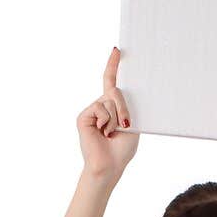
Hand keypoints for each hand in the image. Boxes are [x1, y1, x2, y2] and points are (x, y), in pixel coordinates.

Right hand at [77, 46, 138, 178]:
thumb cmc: (122, 149)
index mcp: (114, 107)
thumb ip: (126, 106)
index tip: (116, 51)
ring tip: (112, 133)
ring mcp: (92, 110)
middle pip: (115, 91)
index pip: (112, 82)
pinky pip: (100, 108)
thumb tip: (116, 91)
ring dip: (116, 118)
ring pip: (109, 100)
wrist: (109, 165)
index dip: (113, 66)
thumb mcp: (132, 124)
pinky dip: (106, 121)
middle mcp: (102, 106)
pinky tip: (102, 133)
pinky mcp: (84, 116)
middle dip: (123, 107)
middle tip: (126, 125)